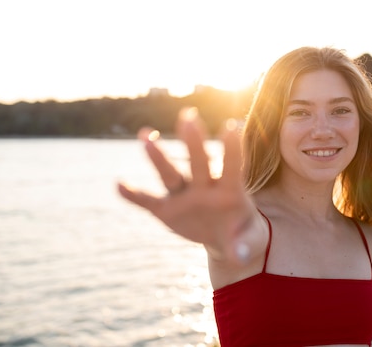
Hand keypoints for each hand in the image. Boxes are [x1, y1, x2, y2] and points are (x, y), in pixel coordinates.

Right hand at [117, 108, 260, 262]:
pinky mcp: (167, 210)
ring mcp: (185, 196)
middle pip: (199, 163)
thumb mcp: (252, 241)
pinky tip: (120, 185)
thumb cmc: (244, 234)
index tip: (233, 126)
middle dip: (194, 142)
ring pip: (171, 175)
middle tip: (188, 118)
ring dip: (159, 158)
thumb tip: (239, 254)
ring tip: (145, 136)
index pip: (233, 166)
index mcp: (231, 190)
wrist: (227, 241)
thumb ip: (247, 245)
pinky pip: (148, 202)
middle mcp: (206, 187)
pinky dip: (134, 195)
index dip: (233, 148)